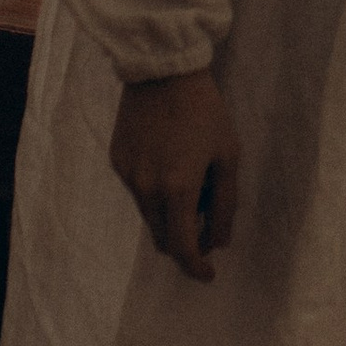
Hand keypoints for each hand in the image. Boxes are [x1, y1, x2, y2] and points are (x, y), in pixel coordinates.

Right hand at [110, 68, 237, 281]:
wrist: (163, 71)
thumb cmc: (205, 112)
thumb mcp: (228, 157)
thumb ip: (225, 205)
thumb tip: (219, 243)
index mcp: (176, 190)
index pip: (182, 248)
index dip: (196, 267)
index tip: (208, 274)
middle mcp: (146, 189)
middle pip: (163, 238)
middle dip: (185, 243)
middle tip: (207, 230)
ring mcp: (127, 175)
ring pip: (149, 216)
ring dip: (171, 216)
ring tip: (192, 184)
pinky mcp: (117, 160)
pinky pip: (137, 190)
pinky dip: (155, 192)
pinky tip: (170, 162)